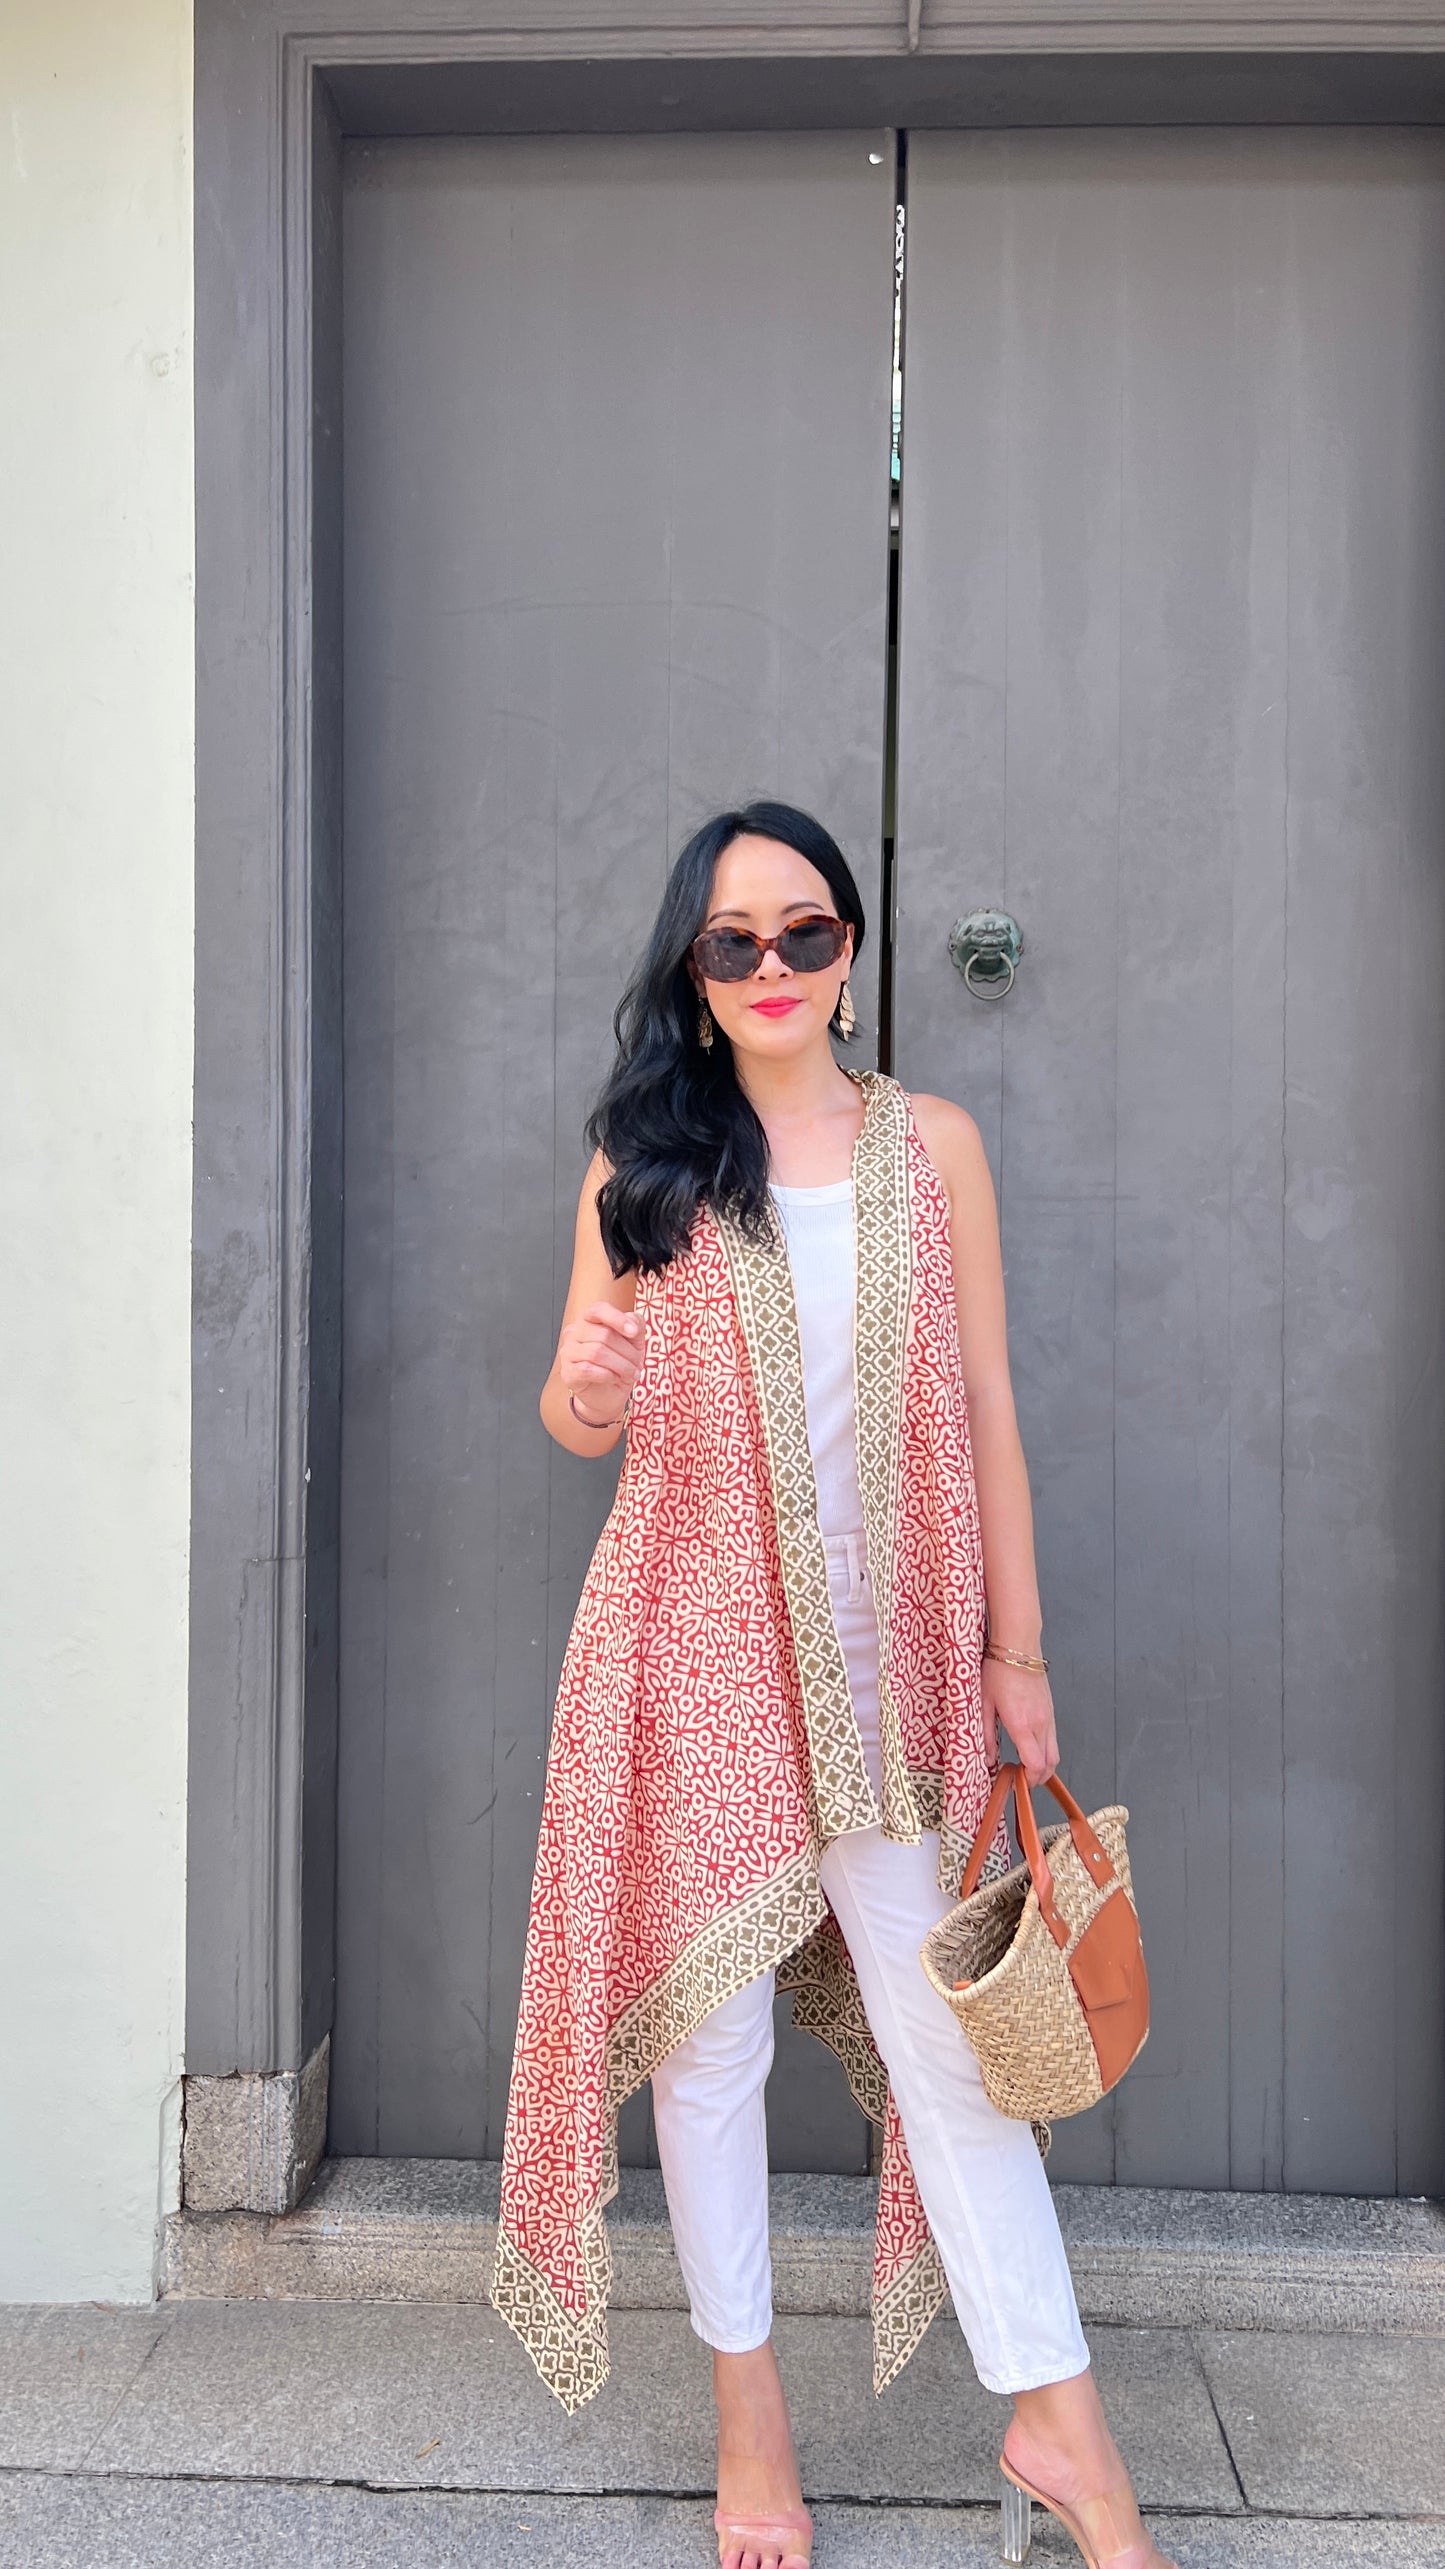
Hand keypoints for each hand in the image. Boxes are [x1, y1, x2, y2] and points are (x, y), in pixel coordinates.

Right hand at [557, 1301, 643, 1425]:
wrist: (609, 1394)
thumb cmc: (619, 1363)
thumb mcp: (634, 1341)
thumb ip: (636, 1324)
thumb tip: (632, 1321)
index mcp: (589, 1320)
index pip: (598, 1309)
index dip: (617, 1318)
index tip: (634, 1332)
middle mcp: (574, 1332)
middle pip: (603, 1335)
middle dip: (627, 1352)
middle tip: (637, 1364)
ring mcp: (568, 1352)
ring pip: (596, 1353)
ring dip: (621, 1365)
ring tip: (631, 1373)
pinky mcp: (568, 1372)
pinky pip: (587, 1369)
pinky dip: (607, 1374)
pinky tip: (614, 1377)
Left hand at [981, 1657, 1058, 1788]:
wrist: (1018, 1646)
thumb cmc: (998, 1671)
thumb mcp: (983, 1703)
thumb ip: (986, 1735)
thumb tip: (988, 1759)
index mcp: (1022, 1724)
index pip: (1035, 1764)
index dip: (1028, 1779)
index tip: (1015, 1783)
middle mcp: (1040, 1724)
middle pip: (1050, 1764)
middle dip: (1038, 1778)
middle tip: (1021, 1781)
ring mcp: (1048, 1717)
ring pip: (1055, 1753)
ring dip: (1044, 1766)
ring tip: (1025, 1768)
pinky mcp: (1051, 1711)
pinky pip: (1053, 1739)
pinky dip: (1046, 1751)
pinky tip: (1030, 1748)